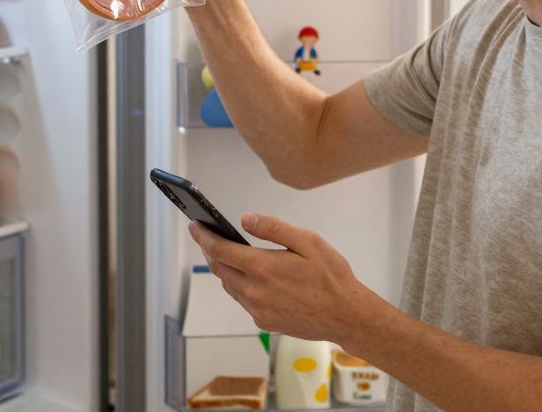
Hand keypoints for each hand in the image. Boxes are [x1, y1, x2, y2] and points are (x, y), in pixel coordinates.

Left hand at [189, 213, 386, 344]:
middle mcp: (255, 291)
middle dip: (210, 251)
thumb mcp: (308, 242)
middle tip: (208, 237)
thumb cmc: (331, 276)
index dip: (204, 236)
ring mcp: (258, 310)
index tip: (194, 226)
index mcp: (263, 268)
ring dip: (224, 270)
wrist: (346, 316)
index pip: (220, 250)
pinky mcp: (265, 322)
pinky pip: (243, 301)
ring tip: (227, 255)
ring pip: (230, 286)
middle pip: (220, 269)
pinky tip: (250, 278)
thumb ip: (274, 228)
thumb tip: (245, 218)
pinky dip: (240, 286)